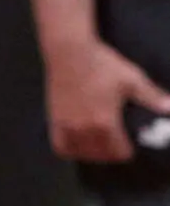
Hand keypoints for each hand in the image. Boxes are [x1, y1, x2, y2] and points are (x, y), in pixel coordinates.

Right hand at [45, 39, 169, 161]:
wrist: (68, 49)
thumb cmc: (100, 63)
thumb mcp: (130, 78)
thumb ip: (151, 96)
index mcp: (105, 123)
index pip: (120, 153)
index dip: (128, 149)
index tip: (129, 140)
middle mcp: (85, 129)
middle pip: (102, 156)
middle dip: (112, 151)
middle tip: (116, 141)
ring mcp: (67, 125)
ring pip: (82, 153)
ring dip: (92, 152)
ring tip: (98, 142)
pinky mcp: (55, 118)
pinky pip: (61, 146)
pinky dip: (71, 148)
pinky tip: (78, 141)